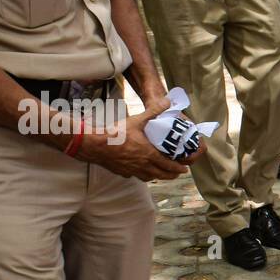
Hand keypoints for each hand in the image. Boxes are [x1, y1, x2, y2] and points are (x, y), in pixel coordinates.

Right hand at [75, 97, 191, 180]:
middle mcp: (142, 166)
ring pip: (150, 177)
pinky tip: (142, 171)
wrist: (94, 145)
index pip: (168, 166)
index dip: (178, 168)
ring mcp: (132, 171)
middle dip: (171, 175)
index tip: (184, 169)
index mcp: (148, 155)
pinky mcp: (122, 172)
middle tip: (177, 173)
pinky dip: (143, 175)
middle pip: (162, 175)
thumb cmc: (116, 133)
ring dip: (158, 176)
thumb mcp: (136, 120)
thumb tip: (167, 102)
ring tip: (162, 173)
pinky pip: (136, 176)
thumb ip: (153, 111)